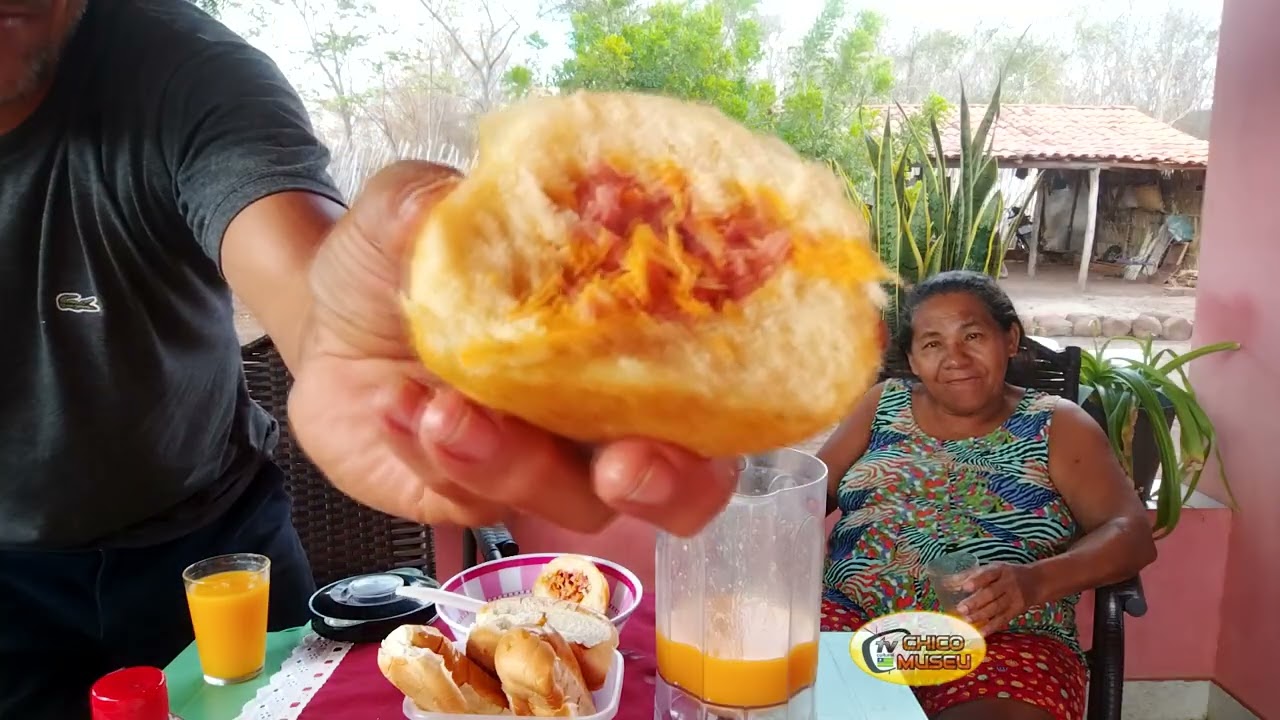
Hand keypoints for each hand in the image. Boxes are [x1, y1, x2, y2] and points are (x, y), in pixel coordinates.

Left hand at [287, 161, 736, 535]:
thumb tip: (454, 198)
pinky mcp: (466, 496)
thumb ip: (438, 202)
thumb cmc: (411, 255)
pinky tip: (394, 407)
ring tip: (445, 411)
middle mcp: (602, 418)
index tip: (697, 397)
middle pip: (673, 487)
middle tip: (621, 468)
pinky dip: (431, 456)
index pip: (712, 396)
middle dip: (660, 484)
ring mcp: (538, 468)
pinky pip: (465, 497)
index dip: (725, 411)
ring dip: (514, 462)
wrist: (330, 314)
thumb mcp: (417, 208)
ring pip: (562, 501)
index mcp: (627, 344)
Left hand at [954, 562, 1042, 635]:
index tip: (965, 587)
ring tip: (966, 620)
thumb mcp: (991, 570)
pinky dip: (991, 627)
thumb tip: (944, 583)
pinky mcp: (1016, 611)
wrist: (1036, 581)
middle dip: (976, 602)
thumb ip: (969, 576)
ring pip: (997, 608)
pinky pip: (1003, 620)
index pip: (988, 575)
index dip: (977, 581)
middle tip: (961, 609)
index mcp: (1000, 570)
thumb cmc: (1005, 575)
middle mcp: (1008, 583)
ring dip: (981, 615)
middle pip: (991, 593)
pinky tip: (980, 633)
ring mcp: (1014, 598)